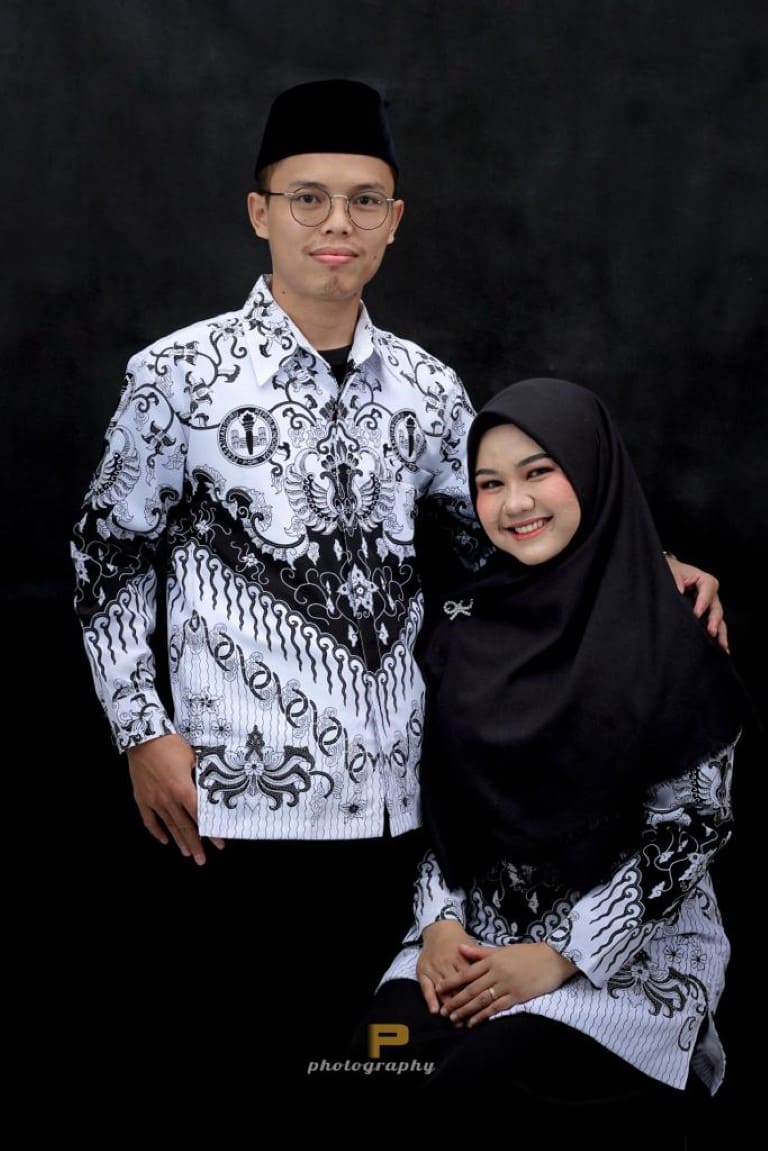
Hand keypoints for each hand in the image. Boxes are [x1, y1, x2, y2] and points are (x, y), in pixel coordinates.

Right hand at [126, 733, 224, 864]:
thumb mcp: (193, 759)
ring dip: (179, 841)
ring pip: (168, 826)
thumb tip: (213, 789)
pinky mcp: (142, 798)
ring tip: (187, 853)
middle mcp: (168, 799)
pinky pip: (149, 820)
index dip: (210, 831)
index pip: (200, 817)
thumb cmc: (171, 745)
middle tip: (202, 859)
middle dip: (195, 844)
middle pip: (184, 826)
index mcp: (183, 790)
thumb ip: (201, 777)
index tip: (219, 843)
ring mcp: (153, 801)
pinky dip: (157, 831)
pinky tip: (164, 840)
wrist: (144, 738)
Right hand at [416, 921, 474, 1013]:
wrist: (439, 929)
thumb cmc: (459, 942)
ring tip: (455, 1021)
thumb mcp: (473, 947)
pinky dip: (430, 999)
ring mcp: (434, 968)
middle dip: (462, 1006)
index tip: (480, 1011)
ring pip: (442, 991)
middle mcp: (446, 964)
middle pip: (455, 989)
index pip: (469, 981)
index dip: (474, 996)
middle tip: (467, 1022)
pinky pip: (425, 987)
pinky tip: (435, 1011)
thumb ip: (481, 962)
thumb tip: (496, 977)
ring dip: (448, 1007)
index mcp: (460, 958)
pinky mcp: (422, 971)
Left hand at [436, 941, 577, 1027]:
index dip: (451, 982)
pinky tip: (474, 1022)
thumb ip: (480, 953)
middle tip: (443, 1011)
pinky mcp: (517, 996)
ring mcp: (507, 985)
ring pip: (481, 1000)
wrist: (552, 958)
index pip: (466, 972)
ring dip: (466, 1011)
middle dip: (456, 1001)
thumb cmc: (527, 953)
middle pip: (471, 989)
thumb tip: (460, 949)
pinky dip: (484, 1016)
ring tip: (454, 1019)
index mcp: (492, 960)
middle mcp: (496, 972)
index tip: (438, 989)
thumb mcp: (502, 949)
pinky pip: (496, 1007)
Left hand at [665, 556, 728, 651]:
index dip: (703, 602)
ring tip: (723, 646)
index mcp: (704, 580)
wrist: (670, 573)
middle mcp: (710, 593)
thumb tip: (679, 590)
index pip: (708, 590)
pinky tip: (722, 649)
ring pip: (719, 619)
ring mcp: (710, 605)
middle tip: (711, 632)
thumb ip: (675, 579)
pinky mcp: (706, 614)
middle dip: (714, 620)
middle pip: (716, 607)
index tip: (696, 614)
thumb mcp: (671, 571)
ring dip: (721, 632)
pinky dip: (719, 635)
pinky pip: (715, 624)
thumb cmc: (671, 571)